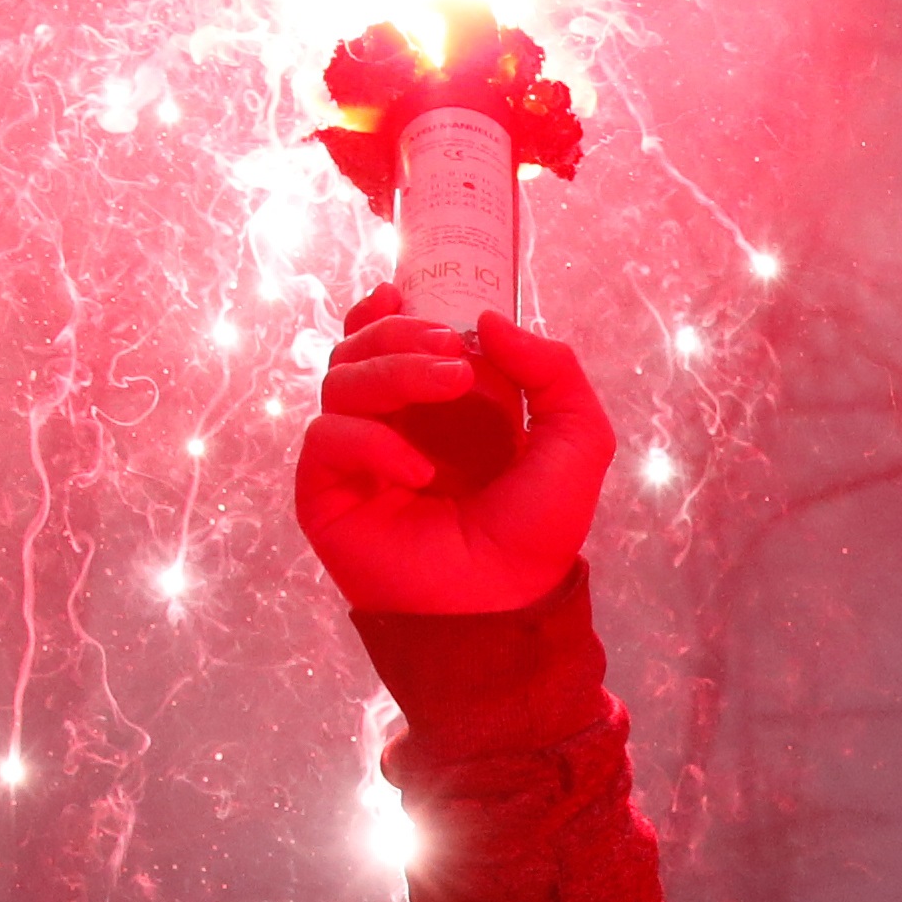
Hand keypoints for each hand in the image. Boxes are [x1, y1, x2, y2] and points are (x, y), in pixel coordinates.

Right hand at [293, 288, 617, 617]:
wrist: (504, 606)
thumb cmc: (538, 533)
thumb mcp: (576, 440)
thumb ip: (553, 371)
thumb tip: (486, 320)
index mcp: (439, 408)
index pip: (388, 338)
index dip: (387, 311)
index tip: (404, 294)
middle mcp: (392, 425)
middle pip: (359, 347)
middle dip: (401, 334)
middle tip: (451, 350)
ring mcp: (357, 457)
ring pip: (338, 379)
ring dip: (393, 370)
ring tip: (448, 384)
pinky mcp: (329, 492)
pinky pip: (325, 437)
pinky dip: (369, 441)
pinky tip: (418, 471)